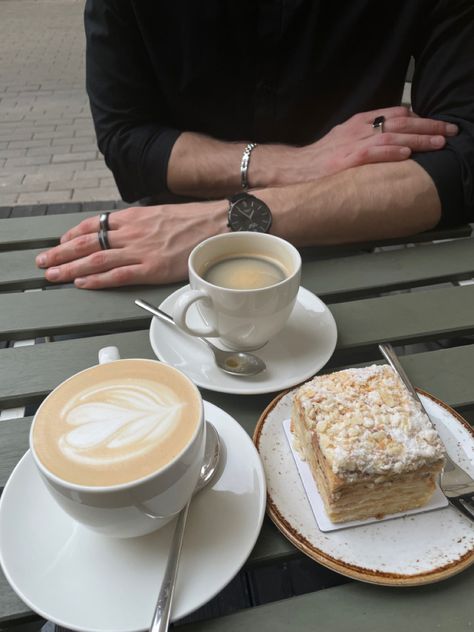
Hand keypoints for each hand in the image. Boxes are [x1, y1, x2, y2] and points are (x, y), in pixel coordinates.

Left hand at [35, 202, 227, 288]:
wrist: (216, 224)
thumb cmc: (192, 221)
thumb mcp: (160, 214)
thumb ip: (140, 224)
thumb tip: (126, 232)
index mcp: (133, 218)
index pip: (93, 225)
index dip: (72, 235)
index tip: (60, 243)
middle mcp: (131, 233)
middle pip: (87, 242)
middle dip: (61, 253)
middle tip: (44, 261)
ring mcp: (141, 250)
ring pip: (96, 259)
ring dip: (71, 267)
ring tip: (53, 275)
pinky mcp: (152, 268)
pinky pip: (118, 275)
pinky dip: (97, 279)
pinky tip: (83, 283)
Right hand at [259, 106, 457, 185]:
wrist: (292, 169)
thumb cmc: (318, 159)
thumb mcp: (343, 141)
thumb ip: (366, 138)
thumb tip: (392, 141)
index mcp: (359, 122)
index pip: (396, 113)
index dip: (420, 118)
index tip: (438, 125)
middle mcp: (358, 129)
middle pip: (400, 122)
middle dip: (428, 126)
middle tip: (449, 131)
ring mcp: (351, 144)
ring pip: (392, 135)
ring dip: (418, 138)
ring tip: (439, 142)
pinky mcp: (345, 160)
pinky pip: (372, 153)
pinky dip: (391, 151)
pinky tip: (406, 153)